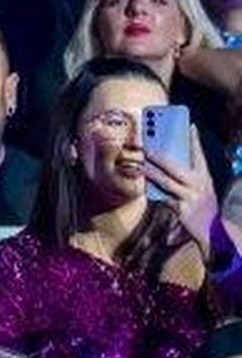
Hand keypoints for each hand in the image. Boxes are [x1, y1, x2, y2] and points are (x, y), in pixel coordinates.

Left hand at [146, 135, 221, 252]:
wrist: (215, 232)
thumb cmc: (205, 208)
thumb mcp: (202, 190)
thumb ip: (188, 180)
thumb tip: (166, 168)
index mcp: (205, 177)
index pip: (200, 155)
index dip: (194, 140)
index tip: (189, 125)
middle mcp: (199, 185)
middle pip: (176, 167)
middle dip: (160, 156)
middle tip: (147, 148)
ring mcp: (191, 197)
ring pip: (166, 181)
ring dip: (151, 172)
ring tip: (140, 165)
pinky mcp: (182, 210)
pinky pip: (163, 198)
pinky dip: (154, 192)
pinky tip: (145, 186)